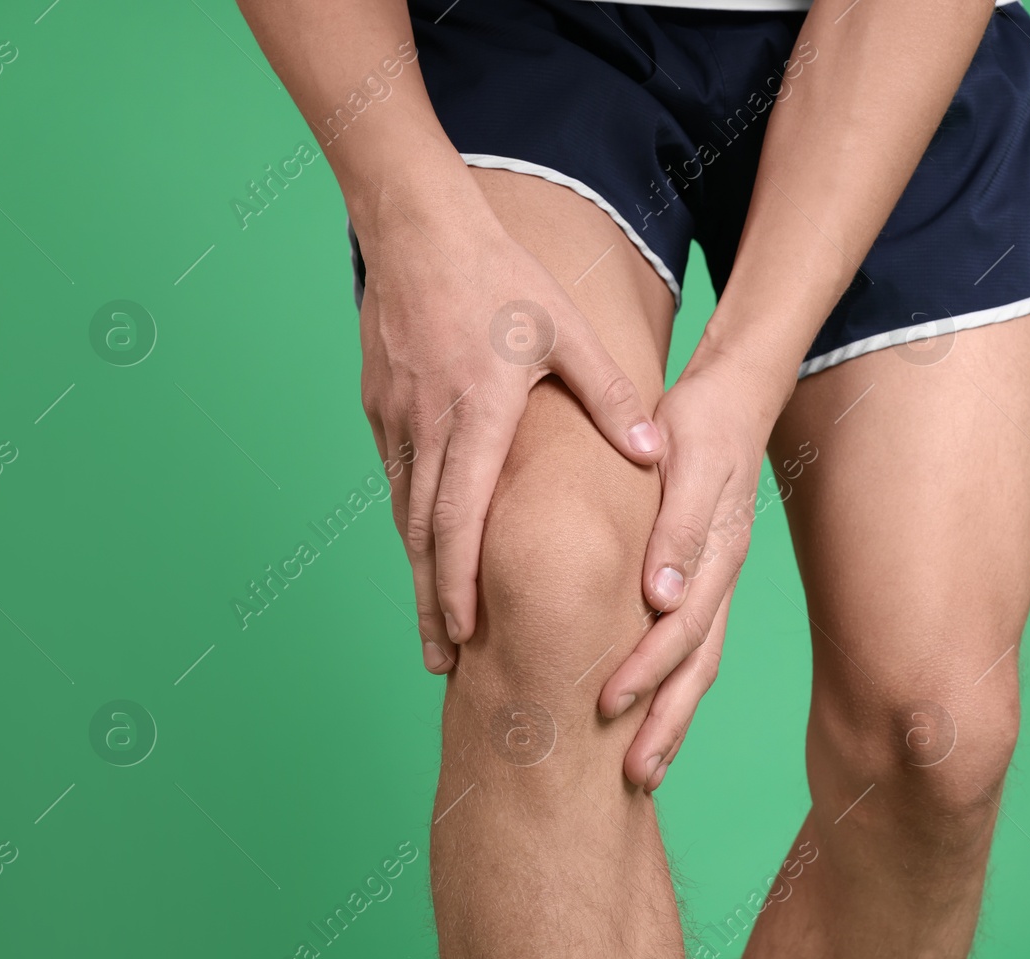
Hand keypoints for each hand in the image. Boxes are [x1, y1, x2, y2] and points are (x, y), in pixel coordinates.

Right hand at [355, 176, 664, 672]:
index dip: (458, 584)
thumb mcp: (565, 330)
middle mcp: (427, 426)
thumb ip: (609, 395)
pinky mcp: (379, 406)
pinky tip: (424, 551)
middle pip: (423, 536)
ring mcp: (395, 418)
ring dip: (418, 573)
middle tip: (440, 662)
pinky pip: (395, 480)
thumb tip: (650, 454)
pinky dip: (410, 525)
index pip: (461, 519)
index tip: (463, 635)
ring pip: (403, 513)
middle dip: (430, 605)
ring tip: (431, 627)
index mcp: (476, 414)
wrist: (414, 224)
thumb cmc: (497, 273)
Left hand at [599, 361, 782, 789]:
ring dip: (673, 716)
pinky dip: (674, 684)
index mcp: (717, 555)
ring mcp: (715, 581)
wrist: (732, 394)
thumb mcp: (688, 462)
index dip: (645, 671)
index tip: (606, 705)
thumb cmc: (701, 423)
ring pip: (700, 663)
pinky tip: (651, 710)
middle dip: (666, 722)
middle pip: (697, 666)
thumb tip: (663, 598)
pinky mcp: (703, 576)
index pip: (681, 630)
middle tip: (634, 775)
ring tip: (644, 768)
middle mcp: (720, 577)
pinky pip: (693, 644)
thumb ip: (679, 530)